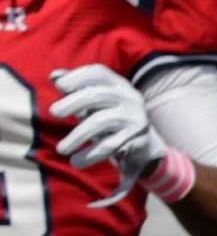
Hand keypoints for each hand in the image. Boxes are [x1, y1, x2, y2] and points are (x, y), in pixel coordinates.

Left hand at [51, 65, 167, 207]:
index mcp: (119, 85)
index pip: (98, 73)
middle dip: (73, 102)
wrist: (145, 145)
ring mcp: (135, 118)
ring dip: (77, 136)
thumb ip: (77, 88)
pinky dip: (91, 155)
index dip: (78, 76)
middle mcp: (130, 98)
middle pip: (97, 95)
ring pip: (100, 123)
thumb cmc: (111, 116)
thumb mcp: (96, 100)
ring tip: (61, 149)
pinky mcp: (137, 139)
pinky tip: (76, 162)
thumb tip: (55, 77)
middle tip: (53, 112)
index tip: (59, 86)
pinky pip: (109, 146)